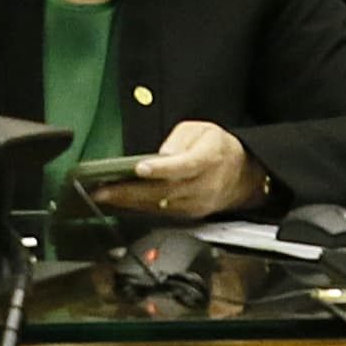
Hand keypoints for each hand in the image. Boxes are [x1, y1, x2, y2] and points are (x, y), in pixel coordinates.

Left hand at [94, 119, 261, 220]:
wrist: (242, 176)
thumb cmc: (218, 149)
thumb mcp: (203, 130)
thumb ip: (181, 138)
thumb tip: (161, 154)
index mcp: (208, 159)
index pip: (183, 166)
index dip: (161, 168)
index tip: (139, 168)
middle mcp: (203, 185)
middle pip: (164, 191)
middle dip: (130, 192)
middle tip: (103, 190)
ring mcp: (197, 203)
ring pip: (160, 205)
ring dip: (129, 202)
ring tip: (103, 196)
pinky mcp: (190, 214)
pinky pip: (162, 213)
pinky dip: (139, 208)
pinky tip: (120, 203)